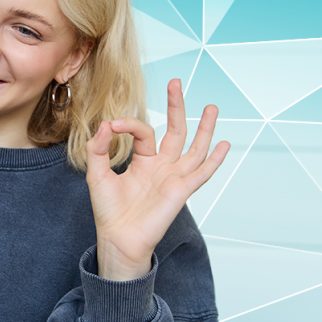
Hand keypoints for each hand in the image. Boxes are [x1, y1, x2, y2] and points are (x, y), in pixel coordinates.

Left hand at [85, 79, 229, 281]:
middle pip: (175, 131)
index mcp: (143, 161)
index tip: (112, 125)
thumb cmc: (108, 211)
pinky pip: (202, 173)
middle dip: (177, 107)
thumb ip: (98, 149)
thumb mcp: (97, 174)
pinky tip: (224, 144)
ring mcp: (174, 178)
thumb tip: (105, 124)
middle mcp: (162, 167)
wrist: (118, 238)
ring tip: (211, 108)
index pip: (144, 132)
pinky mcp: (181, 191)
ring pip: (194, 148)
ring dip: (204, 128)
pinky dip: (214, 159)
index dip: (129, 124)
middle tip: (176, 83)